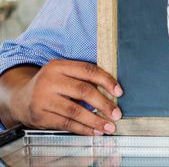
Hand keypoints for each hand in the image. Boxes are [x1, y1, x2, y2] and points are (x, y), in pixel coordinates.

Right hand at [4, 60, 123, 135]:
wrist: (20, 98)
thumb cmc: (50, 85)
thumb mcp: (62, 73)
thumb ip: (82, 77)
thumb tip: (113, 90)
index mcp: (58, 66)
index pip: (87, 71)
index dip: (106, 81)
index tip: (119, 91)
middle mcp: (49, 81)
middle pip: (83, 91)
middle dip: (104, 104)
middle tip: (117, 113)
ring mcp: (42, 99)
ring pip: (75, 111)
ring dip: (95, 120)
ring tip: (109, 126)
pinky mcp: (40, 116)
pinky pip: (66, 124)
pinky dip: (83, 129)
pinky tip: (94, 131)